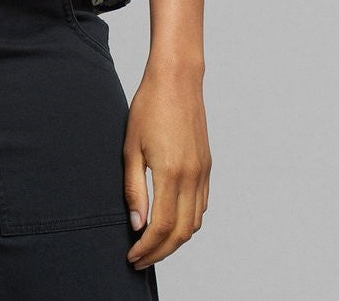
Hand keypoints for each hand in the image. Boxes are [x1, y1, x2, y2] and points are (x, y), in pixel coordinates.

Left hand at [122, 61, 210, 270]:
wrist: (177, 79)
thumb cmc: (149, 107)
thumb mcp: (131, 147)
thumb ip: (134, 189)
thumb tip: (136, 224)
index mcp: (171, 174)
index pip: (161, 228)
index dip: (147, 248)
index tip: (132, 257)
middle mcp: (192, 178)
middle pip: (181, 233)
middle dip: (161, 252)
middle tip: (140, 259)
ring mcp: (203, 172)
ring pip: (194, 223)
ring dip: (175, 240)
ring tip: (153, 244)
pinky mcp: (207, 166)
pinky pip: (201, 206)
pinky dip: (187, 222)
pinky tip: (171, 220)